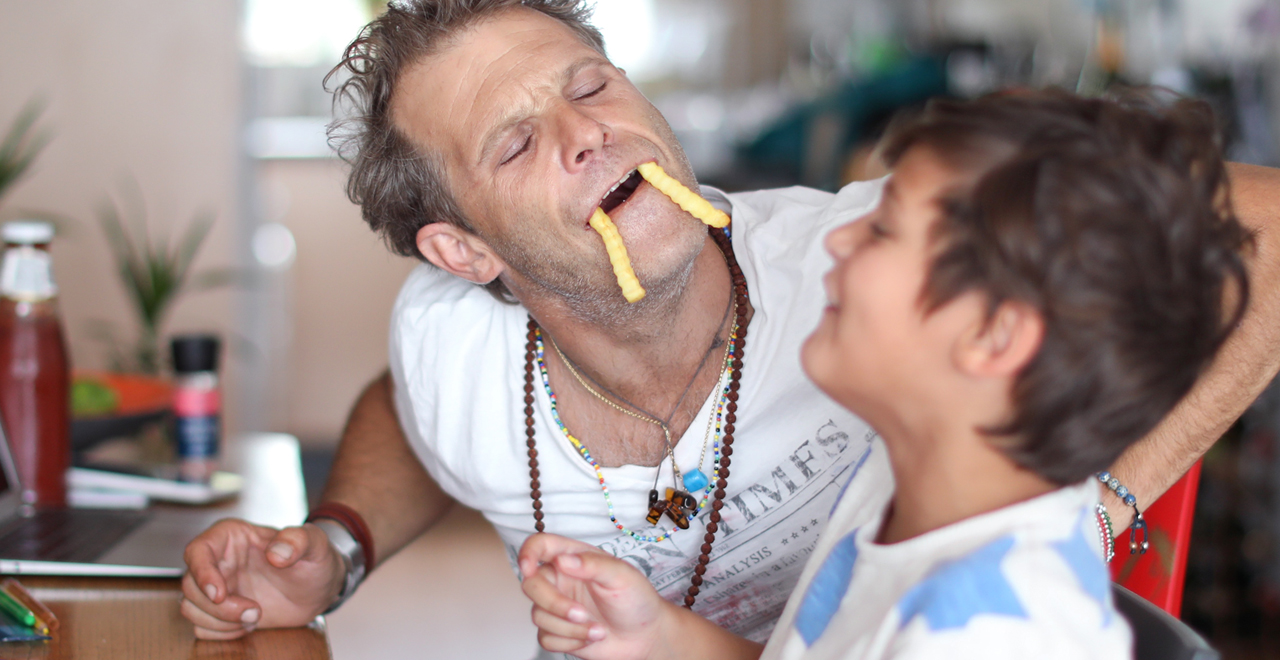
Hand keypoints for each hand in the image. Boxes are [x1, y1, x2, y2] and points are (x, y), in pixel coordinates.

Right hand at [181, 519, 344, 639]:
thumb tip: (277, 553)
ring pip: (191, 607)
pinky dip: (221, 633)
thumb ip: (298, 540)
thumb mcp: (315, 544)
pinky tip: (249, 625)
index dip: (202, 573)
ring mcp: (217, 586)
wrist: (318, 588)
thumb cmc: (314, 559)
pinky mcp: (219, 610)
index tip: (221, 594)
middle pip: (190, 585)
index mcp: (231, 536)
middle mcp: (218, 560)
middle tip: (255, 612)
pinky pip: (201, 626)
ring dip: (220, 621)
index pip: (198, 550)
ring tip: (256, 617)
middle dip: (219, 607)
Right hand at [518, 533, 673, 659]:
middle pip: (531, 585)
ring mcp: (557, 606)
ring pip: (538, 616)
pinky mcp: (558, 631)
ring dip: (570, 628)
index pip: (540, 545)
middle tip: (581, 614)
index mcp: (573, 558)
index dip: (528, 552)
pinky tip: (591, 637)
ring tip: (598, 629)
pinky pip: (546, 638)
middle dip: (554, 604)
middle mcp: (560, 580)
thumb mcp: (622, 576)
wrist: (645, 636)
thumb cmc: (636, 599)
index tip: (529, 568)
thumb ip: (593, 564)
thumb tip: (563, 559)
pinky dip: (570, 642)